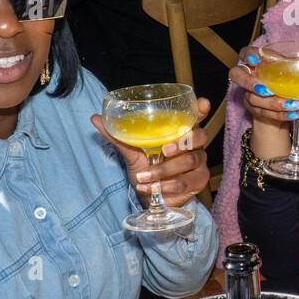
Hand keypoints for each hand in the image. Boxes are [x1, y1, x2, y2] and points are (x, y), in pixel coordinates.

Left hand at [90, 98, 211, 208]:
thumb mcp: (131, 151)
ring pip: (189, 161)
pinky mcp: (198, 181)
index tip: (202, 103)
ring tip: (144, 176)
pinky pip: (185, 182)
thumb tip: (95, 118)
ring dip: (164, 170)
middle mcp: (194, 144)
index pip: (195, 116)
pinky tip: (151, 188)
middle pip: (199, 136)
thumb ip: (117, 136)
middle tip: (164, 150)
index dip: (201, 109)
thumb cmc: (145, 167)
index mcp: (180, 131)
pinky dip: (165, 185)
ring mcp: (198, 163)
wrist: (149, 196)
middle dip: (182, 142)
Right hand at [229, 47, 298, 157]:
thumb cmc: (292, 81)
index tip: (258, 59)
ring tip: (294, 105)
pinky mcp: (254, 111)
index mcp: (260, 61)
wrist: (284, 105)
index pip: (244, 53)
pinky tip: (294, 115)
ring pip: (253, 100)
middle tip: (267, 90)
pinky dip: (280, 116)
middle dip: (250, 83)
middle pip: (237, 76)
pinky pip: (264, 115)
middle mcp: (250, 77)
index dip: (248, 55)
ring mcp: (249, 95)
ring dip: (273, 104)